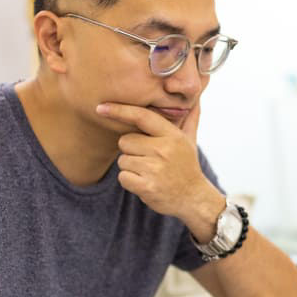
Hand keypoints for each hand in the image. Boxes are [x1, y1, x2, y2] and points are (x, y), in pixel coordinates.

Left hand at [96, 101, 222, 236]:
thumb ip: (190, 118)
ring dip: (131, 166)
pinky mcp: (147, 186)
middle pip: (125, 141)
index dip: (119, 110)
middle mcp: (164, 150)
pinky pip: (123, 176)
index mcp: (172, 136)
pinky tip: (145, 182)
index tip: (101, 107)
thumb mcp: (190, 140)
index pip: (141, 116)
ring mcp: (155, 169)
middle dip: (131, 149)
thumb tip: (195, 99)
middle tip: (148, 158)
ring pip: (123, 160)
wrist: (193, 198)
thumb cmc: (186, 166)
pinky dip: (130, 181)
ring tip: (149, 171)